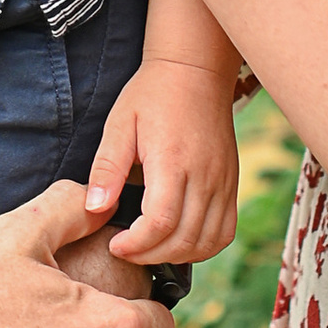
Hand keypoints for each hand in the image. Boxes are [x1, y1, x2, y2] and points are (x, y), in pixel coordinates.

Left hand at [87, 63, 240, 264]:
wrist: (195, 71)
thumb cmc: (151, 95)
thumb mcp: (120, 124)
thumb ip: (107, 168)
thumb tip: (95, 209)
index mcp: (172, 160)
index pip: (161, 222)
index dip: (136, 245)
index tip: (115, 244)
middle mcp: (204, 175)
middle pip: (184, 239)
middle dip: (151, 255)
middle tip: (127, 251)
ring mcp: (223, 181)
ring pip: (208, 241)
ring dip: (177, 255)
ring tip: (149, 248)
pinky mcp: (231, 183)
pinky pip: (225, 230)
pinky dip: (203, 247)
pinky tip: (179, 241)